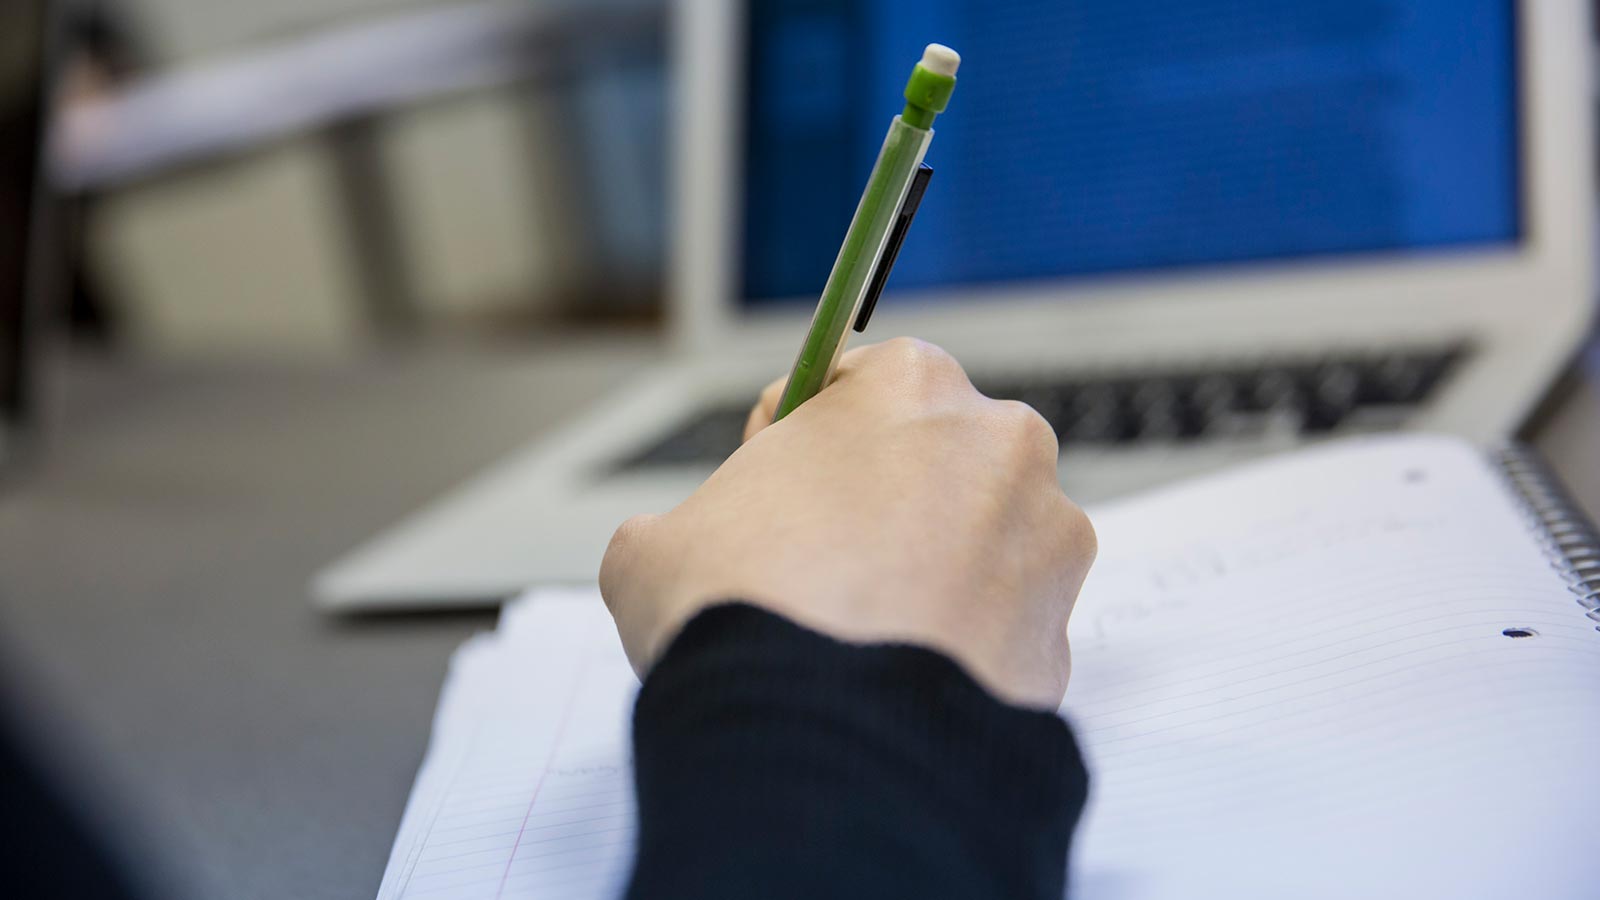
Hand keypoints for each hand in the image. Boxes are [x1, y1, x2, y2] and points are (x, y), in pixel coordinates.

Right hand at [599, 338, 1095, 709]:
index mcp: (911, 383)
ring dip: (930, 574)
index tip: (772, 490)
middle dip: (880, 504)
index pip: (849, 387)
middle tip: (813, 571)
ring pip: (977, 543)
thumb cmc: (734, 613)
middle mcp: (1001, 443)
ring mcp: (1047, 541)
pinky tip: (900, 680)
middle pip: (928, 460)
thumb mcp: (656, 543)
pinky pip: (1001, 628)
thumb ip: (688, 524)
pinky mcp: (1061, 635)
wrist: (816, 748)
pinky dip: (959, 646)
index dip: (798, 440)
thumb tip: (694, 554)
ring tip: (858, 636)